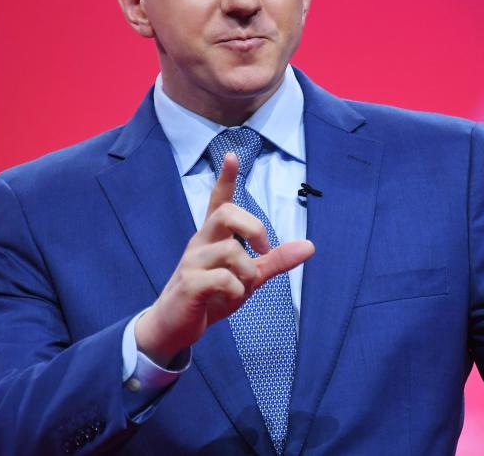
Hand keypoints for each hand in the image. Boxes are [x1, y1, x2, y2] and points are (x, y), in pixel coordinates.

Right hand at [135, 153, 314, 365]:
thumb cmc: (211, 296)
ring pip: (231, 251)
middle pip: (227, 214)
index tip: (232, 156)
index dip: (226, 178)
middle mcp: (200, 242)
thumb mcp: (249, 278)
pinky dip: (236, 291)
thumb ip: (275, 261)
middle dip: (254, 228)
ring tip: (242, 289)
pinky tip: (228, 299)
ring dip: (248, 273)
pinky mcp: (189, 284)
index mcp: (213, 237)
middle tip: (263, 250)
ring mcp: (192, 262)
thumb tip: (310, 246)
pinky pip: (223, 279)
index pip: (218, 201)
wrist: (173, 327)